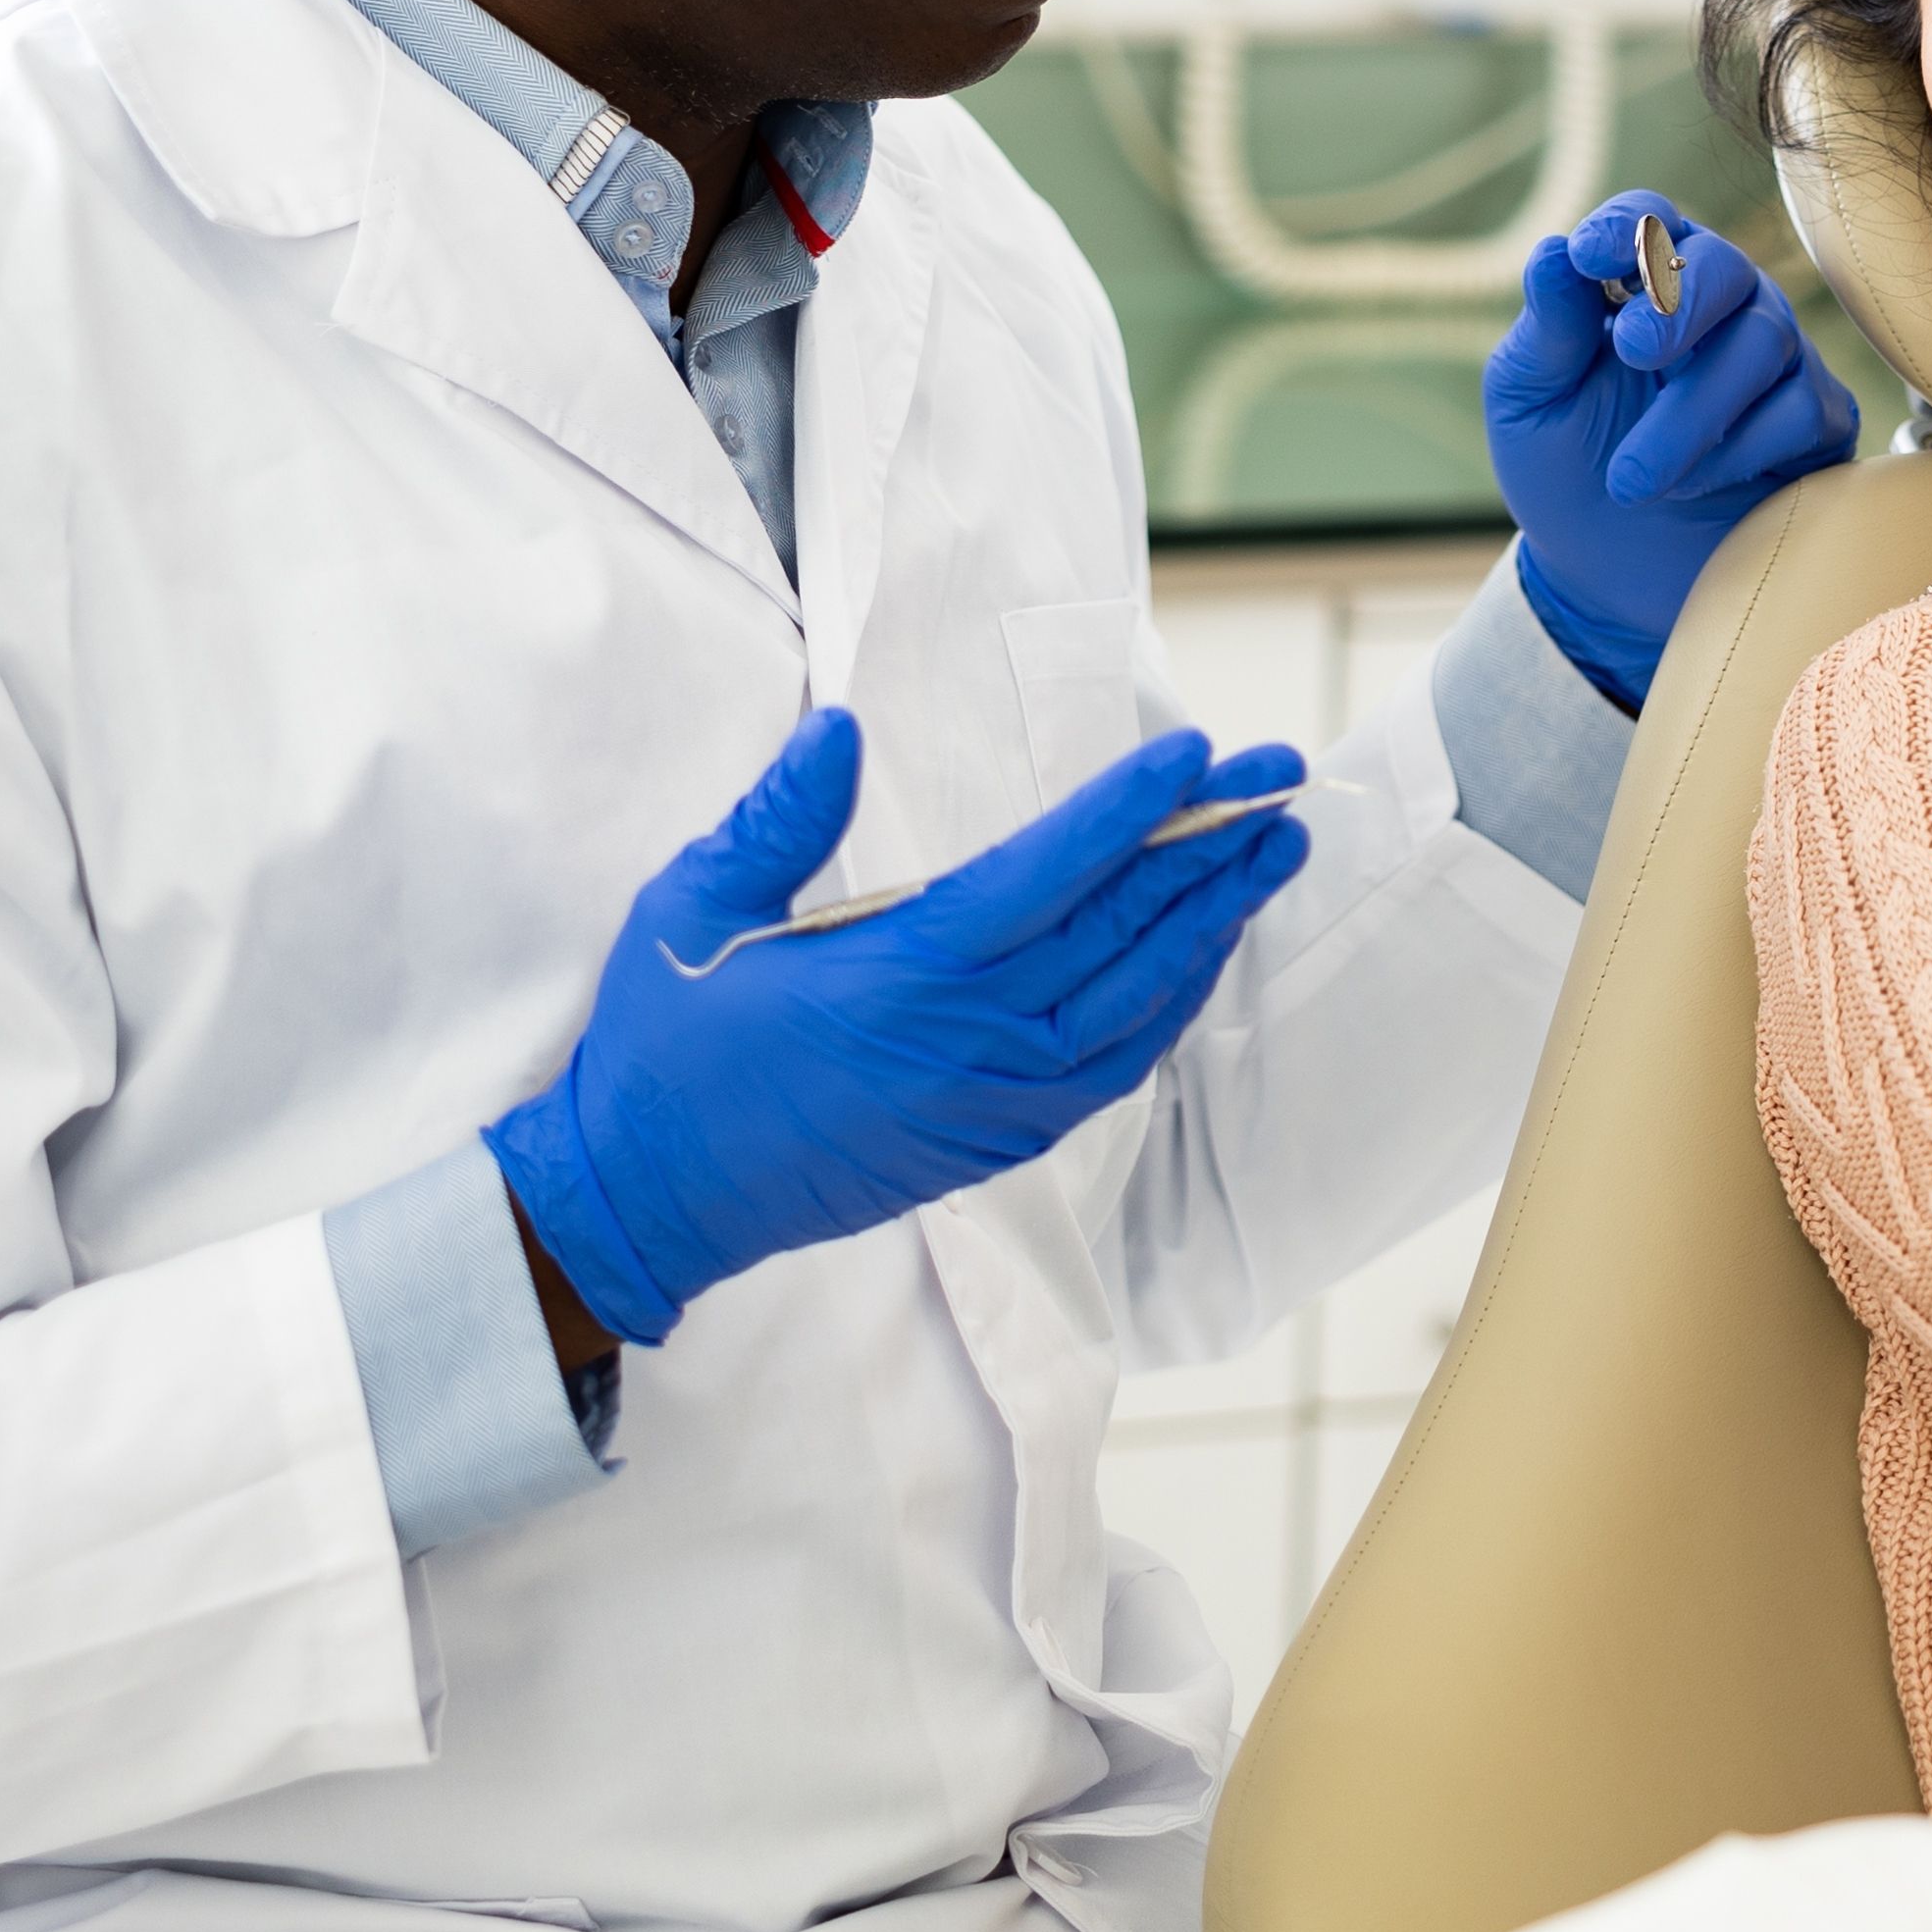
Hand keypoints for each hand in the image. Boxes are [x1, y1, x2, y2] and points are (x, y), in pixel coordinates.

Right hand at [485, 711, 1308, 1342]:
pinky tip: (1199, 955)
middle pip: (1120, 931)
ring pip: (1136, 1002)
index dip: (1129, 812)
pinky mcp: (995, 1140)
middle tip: (1279, 776)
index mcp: (903, 975)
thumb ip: (780, 817)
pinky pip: (1112, 1067)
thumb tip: (844, 731)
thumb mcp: (692, 910)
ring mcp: (993, 1101)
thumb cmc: (666, 1049)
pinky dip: (1169, 1005)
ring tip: (1271, 850)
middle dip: (1209, 847)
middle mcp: (970, 1042)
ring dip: (1210, 922)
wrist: (652, 1200)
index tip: (1196, 755)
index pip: (1047, 876)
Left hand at [1483, 190, 1862, 705]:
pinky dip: (1741, 451)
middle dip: (1679, 305)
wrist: (1609, 582)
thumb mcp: (1531, 404)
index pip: (1650, 220)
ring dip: (1690, 411)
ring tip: (1630, 479)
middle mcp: (1719, 307)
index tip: (1592, 257)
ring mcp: (1776, 363)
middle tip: (1630, 353)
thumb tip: (1552, 252)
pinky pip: (1802, 410)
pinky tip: (1692, 487)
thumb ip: (1546, 332)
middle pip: (1726, 266)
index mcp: (1642, 283)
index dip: (1628, 228)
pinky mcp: (1816, 425)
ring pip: (1763, 342)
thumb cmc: (1564, 474)